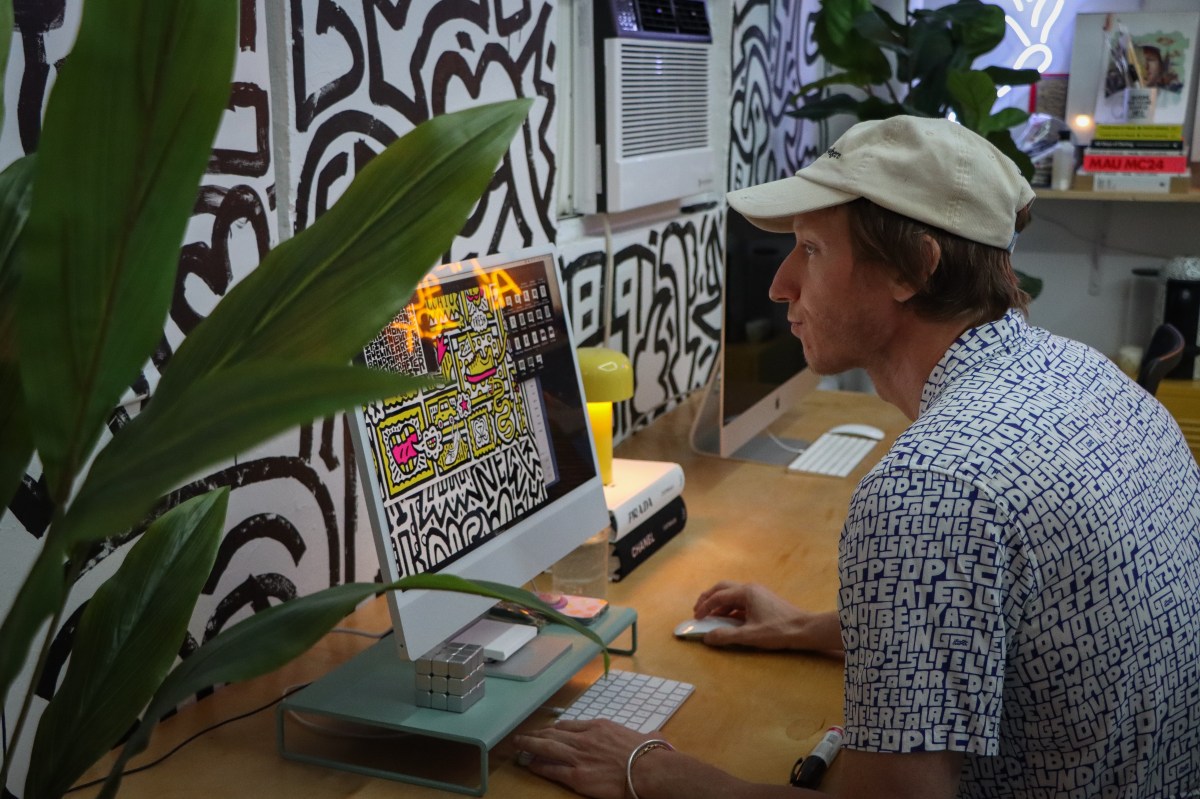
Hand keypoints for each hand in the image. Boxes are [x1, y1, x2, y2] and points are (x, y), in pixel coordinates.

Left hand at [513, 719, 652, 798]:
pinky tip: (530, 765)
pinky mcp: (577, 776)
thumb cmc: (649, 754)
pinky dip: (539, 766)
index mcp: (599, 727)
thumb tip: (654, 737)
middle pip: (553, 733)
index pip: (569, 725)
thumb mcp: (644, 736)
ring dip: (530, 745)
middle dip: (536, 734)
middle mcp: (584, 739)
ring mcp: (579, 757)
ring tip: (519, 745)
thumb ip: (642, 735)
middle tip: (524, 735)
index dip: (555, 728)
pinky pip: (552, 770)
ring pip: (547, 748)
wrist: (647, 769)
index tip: (548, 729)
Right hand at [692, 581, 840, 651]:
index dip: (704, 607)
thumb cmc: (778, 630)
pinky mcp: (764, 600)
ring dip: (720, 603)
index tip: (696, 618)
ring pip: (732, 594)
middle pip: (723, 588)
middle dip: (709, 598)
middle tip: (698, 610)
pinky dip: (731, 608)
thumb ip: (726, 636)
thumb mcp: (750, 636)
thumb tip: (707, 637)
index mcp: (746, 592)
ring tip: (711, 616)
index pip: (718, 596)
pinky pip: (741, 600)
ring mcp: (758, 593)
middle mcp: (750, 588)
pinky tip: (729, 620)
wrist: (805, 629)